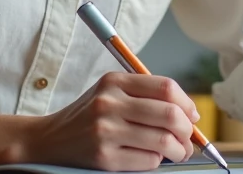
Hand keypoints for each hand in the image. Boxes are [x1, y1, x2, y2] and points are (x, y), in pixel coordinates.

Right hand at [24, 72, 198, 170]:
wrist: (50, 139)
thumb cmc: (89, 116)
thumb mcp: (111, 93)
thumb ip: (146, 96)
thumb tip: (190, 114)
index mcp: (114, 81)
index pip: (165, 87)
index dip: (187, 103)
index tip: (193, 116)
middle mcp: (109, 102)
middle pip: (169, 114)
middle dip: (188, 131)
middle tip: (189, 139)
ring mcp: (106, 130)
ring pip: (163, 141)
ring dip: (178, 151)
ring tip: (176, 152)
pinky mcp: (104, 157)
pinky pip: (148, 161)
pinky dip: (156, 162)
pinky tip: (150, 158)